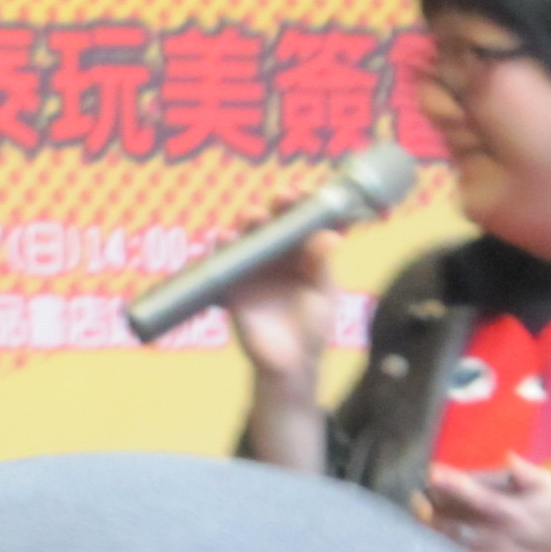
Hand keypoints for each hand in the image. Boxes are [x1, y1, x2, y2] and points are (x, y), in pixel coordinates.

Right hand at [221, 205, 338, 388]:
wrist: (289, 363)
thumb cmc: (313, 328)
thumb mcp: (322, 295)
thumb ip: (321, 266)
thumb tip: (328, 235)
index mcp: (304, 255)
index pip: (302, 222)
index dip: (303, 203)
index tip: (305, 189)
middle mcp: (278, 256)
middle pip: (275, 222)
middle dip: (277, 206)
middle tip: (282, 196)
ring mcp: (254, 267)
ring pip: (249, 236)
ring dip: (250, 222)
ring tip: (255, 215)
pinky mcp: (233, 283)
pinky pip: (224, 259)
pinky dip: (222, 245)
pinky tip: (224, 236)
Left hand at [424, 455, 550, 551]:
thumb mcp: (549, 488)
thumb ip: (526, 473)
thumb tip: (507, 456)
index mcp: (510, 512)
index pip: (477, 497)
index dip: (453, 485)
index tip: (431, 471)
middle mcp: (499, 538)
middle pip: (453, 526)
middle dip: (429, 511)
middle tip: (415, 499)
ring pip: (453, 551)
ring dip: (432, 538)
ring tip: (414, 524)